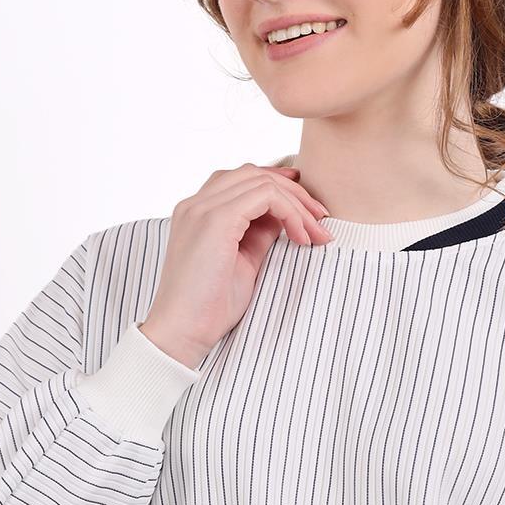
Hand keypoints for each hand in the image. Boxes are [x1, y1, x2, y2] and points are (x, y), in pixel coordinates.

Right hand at [141, 161, 332, 366]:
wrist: (182, 332)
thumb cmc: (209, 307)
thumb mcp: (243, 263)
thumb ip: (259, 235)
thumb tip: (283, 219)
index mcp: (197, 213)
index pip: (240, 180)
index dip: (277, 186)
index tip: (307, 207)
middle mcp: (196, 204)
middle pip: (253, 173)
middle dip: (293, 192)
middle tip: (321, 218)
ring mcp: (203, 208)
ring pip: (261, 181)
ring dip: (297, 203)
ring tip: (316, 233)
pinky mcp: (216, 219)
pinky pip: (265, 196)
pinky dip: (290, 212)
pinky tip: (301, 238)